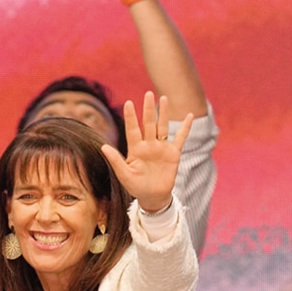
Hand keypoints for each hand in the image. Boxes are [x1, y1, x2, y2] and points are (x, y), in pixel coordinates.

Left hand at [100, 92, 191, 211]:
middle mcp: (148, 145)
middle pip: (148, 123)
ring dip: (163, 113)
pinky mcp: (173, 154)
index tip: (128, 103)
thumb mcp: (124, 174)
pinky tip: (188, 116)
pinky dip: (184, 127)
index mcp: (135, 148)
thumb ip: (115, 160)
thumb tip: (103, 146)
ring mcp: (161, 148)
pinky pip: (180, 138)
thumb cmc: (136, 186)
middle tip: (148, 93)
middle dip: (148, 109)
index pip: (132, 129)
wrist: (153, 196)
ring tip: (163, 98)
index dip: (131, 117)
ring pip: (162, 126)